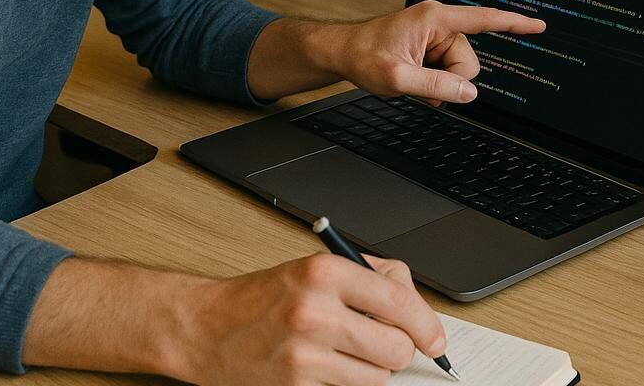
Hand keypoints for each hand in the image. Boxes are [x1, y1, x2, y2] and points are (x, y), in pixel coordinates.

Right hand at [179, 252, 444, 385]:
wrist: (207, 329)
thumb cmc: (262, 297)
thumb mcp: (312, 268)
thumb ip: (368, 275)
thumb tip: (413, 299)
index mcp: (324, 272)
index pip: (399, 300)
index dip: (426, 325)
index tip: (436, 339)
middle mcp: (316, 310)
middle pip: (396, 347)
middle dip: (398, 350)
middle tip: (384, 344)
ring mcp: (306, 353)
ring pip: (378, 377)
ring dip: (372, 371)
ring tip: (346, 352)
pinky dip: (348, 384)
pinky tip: (328, 367)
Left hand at [323, 0, 545, 104]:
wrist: (343, 52)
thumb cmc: (363, 56)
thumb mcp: (397, 78)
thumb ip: (436, 85)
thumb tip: (469, 92)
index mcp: (435, 19)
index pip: (483, 19)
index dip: (514, 24)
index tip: (538, 25)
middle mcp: (439, 22)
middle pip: (470, 60)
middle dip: (452, 79)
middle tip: (419, 81)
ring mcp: (435, 34)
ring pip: (460, 69)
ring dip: (441, 82)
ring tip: (412, 78)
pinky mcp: (431, 45)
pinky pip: (448, 70)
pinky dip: (435, 80)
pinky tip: (415, 77)